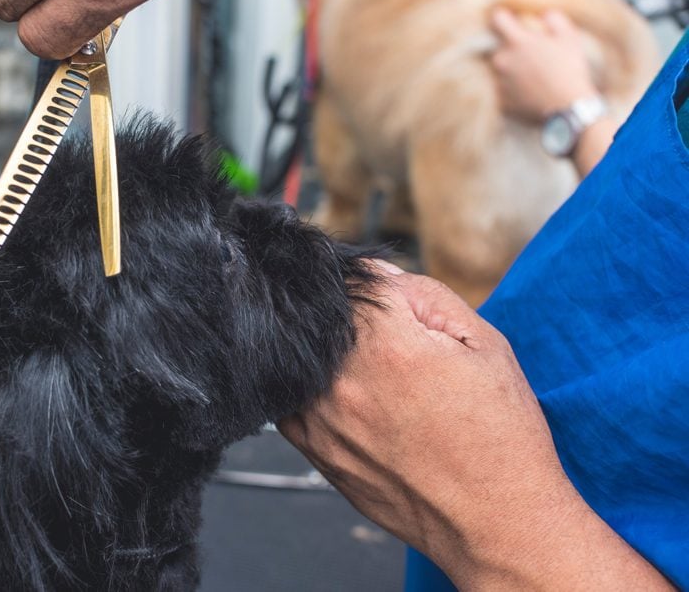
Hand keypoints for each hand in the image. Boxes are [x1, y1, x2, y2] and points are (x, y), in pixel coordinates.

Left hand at [279, 264, 671, 589]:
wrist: (495, 521)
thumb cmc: (500, 436)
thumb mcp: (483, 345)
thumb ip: (423, 296)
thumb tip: (374, 271)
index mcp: (385, 344)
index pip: (348, 281)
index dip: (364, 280)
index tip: (375, 291)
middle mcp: (342, 380)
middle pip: (318, 318)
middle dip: (344, 316)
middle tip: (382, 337)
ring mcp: (321, 419)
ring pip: (299, 358)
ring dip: (323, 353)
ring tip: (371, 372)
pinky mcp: (314, 451)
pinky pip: (291, 401)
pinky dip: (310, 389)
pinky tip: (348, 399)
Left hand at [489, 8, 598, 121]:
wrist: (567, 106)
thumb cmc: (570, 68)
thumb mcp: (569, 37)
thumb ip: (555, 20)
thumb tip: (546, 13)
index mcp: (516, 41)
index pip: (498, 19)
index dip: (502, 16)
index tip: (507, 18)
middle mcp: (502, 60)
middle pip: (499, 47)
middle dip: (510, 48)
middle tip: (529, 54)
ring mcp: (499, 82)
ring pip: (499, 70)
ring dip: (509, 69)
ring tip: (530, 75)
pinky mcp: (501, 102)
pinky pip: (502, 91)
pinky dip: (510, 90)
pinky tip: (527, 91)